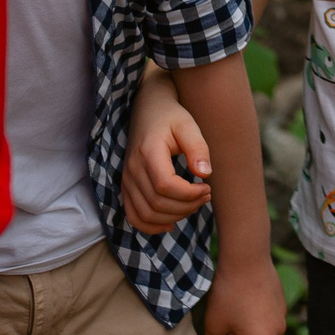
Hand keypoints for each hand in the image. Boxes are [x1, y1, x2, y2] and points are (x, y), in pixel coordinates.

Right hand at [122, 66, 212, 235]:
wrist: (147, 109)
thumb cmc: (171, 116)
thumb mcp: (189, 125)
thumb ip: (198, 148)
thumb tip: (205, 174)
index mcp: (148, 152)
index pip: (165, 186)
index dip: (189, 194)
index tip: (207, 187)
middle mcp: (132, 169)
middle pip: (157, 204)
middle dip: (186, 206)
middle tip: (206, 196)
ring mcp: (126, 180)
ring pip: (146, 214)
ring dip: (173, 217)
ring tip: (194, 205)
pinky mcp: (126, 186)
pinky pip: (133, 216)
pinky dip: (151, 226)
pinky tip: (171, 223)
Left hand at [205, 255, 289, 334]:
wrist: (246, 258)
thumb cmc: (228, 293)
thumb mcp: (212, 325)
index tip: (225, 327)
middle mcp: (277, 333)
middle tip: (230, 313)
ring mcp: (282, 317)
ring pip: (256, 334)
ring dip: (244, 324)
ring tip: (238, 302)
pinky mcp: (281, 304)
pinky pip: (263, 319)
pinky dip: (253, 312)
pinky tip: (247, 294)